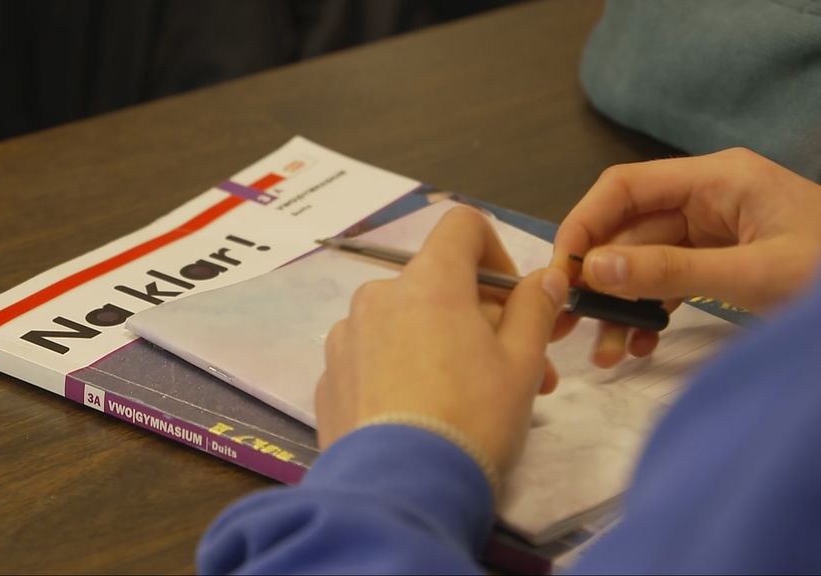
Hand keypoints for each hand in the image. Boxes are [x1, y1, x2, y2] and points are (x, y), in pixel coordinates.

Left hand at [315, 206, 569, 476]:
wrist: (400, 492)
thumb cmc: (472, 419)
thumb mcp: (522, 363)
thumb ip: (534, 309)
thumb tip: (545, 277)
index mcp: (428, 282)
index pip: (461, 226)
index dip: (495, 252)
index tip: (512, 299)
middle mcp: (378, 297)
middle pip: (435, 284)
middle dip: (479, 317)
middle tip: (517, 370)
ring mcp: (346, 338)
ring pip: (403, 322)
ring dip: (440, 345)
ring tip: (471, 400)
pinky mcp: (328, 378)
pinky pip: (372, 357)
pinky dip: (400, 371)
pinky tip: (420, 416)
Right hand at [553, 147, 820, 366]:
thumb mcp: (753, 275)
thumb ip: (671, 271)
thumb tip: (596, 271)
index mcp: (718, 180)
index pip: (624, 187)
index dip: (584, 224)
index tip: (561, 272)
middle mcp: (709, 199)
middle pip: (629, 229)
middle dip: (598, 278)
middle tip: (569, 322)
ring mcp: (715, 232)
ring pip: (644, 262)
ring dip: (621, 305)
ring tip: (606, 352)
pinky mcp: (722, 263)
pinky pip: (669, 283)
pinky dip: (650, 312)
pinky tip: (640, 345)